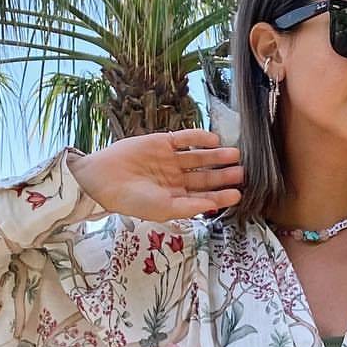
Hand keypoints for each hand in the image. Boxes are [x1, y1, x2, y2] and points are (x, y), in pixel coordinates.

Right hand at [67, 129, 242, 222]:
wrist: (104, 179)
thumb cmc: (132, 200)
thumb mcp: (164, 208)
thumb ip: (189, 207)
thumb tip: (214, 206)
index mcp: (176, 198)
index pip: (204, 196)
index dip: (221, 195)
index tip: (238, 194)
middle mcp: (176, 179)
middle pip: (205, 176)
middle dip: (223, 175)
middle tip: (242, 172)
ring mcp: (170, 160)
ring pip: (199, 157)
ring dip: (216, 156)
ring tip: (234, 155)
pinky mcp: (162, 143)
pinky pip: (185, 139)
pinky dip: (199, 138)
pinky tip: (213, 139)